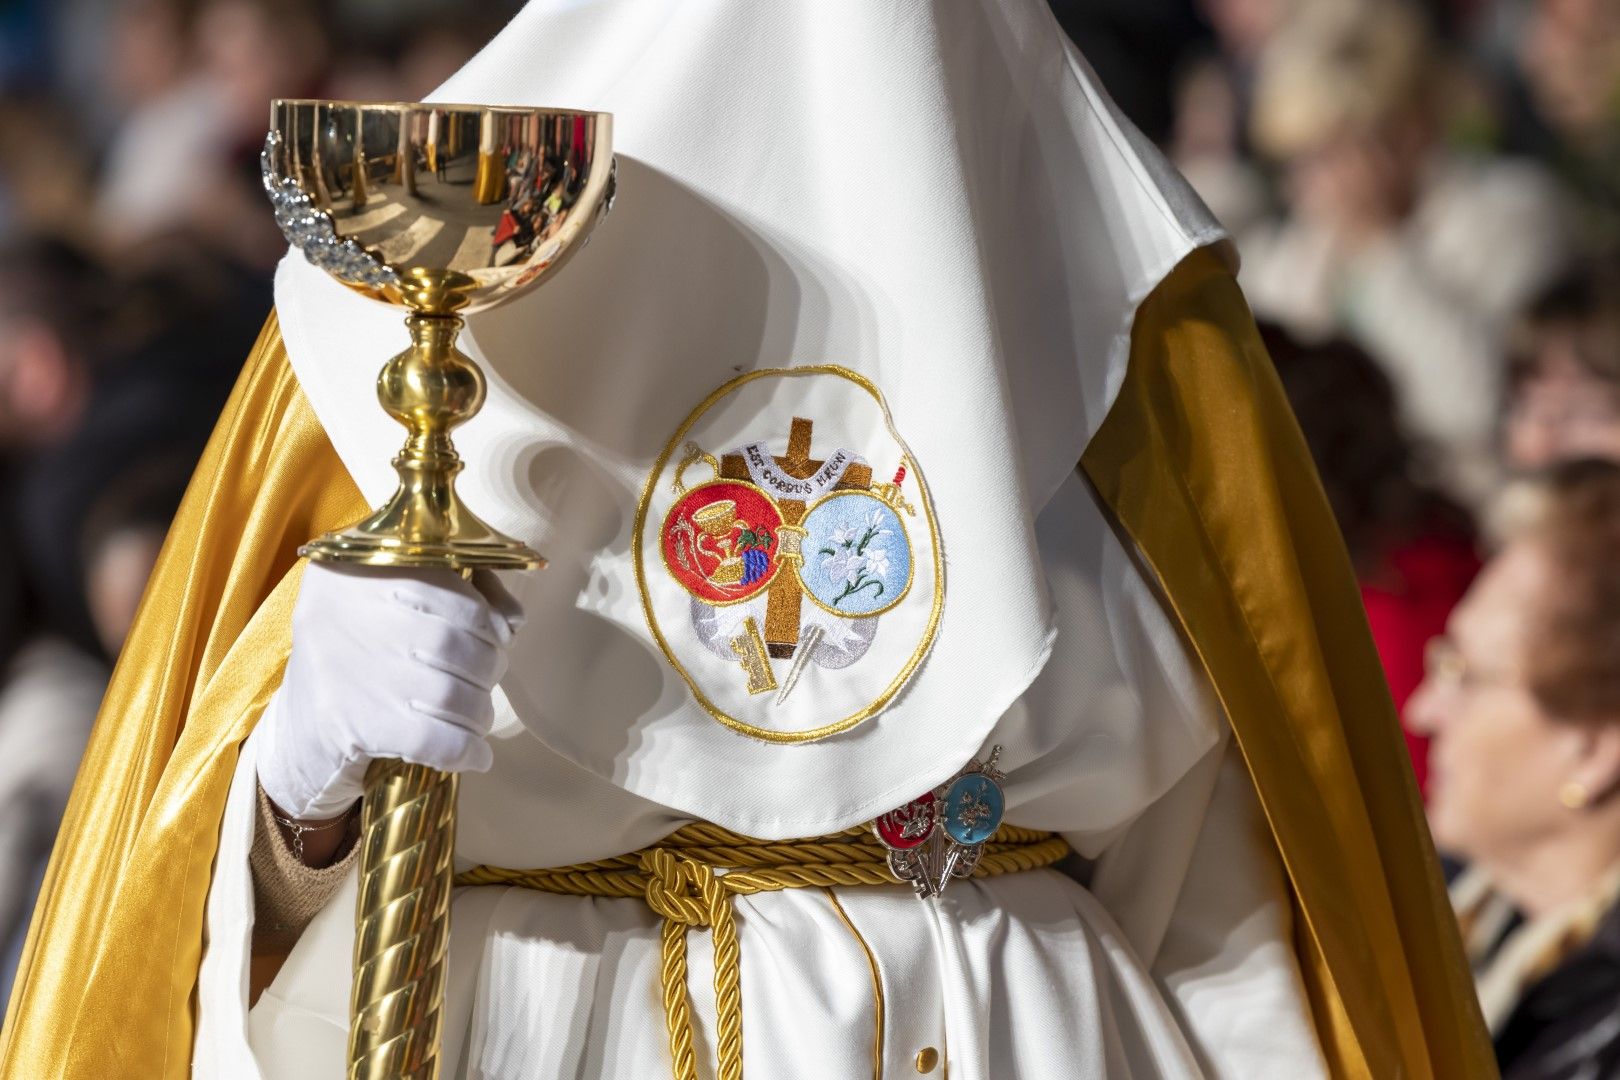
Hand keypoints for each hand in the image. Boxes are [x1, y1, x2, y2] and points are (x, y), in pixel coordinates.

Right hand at [256, 562, 524, 819]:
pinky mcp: (350, 725)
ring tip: (477, 718)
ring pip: (451, 693)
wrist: (293, 737)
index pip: (452, 587)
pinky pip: (434, 739)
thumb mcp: (391, 609)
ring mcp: (348, 670)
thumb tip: (514, 618)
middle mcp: (346, 610)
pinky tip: (476, 755)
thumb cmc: (358, 665)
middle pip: (456, 642)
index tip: (494, 640)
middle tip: (484, 682)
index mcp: (360, 571)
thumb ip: (458, 594)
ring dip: (480, 712)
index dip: (488, 620)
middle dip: (488, 668)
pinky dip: (467, 750)